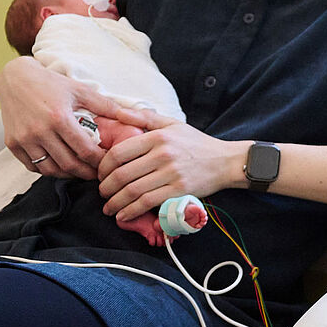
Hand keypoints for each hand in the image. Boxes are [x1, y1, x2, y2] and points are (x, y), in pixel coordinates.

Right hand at [0, 56, 150, 180]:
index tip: (109, 163)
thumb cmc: (51, 83)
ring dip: (67, 174)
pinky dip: (47, 170)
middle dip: (87, 173)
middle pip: (68, 164)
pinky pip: (32, 166)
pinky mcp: (12, 144)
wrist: (15, 79)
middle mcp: (40, 131)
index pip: (85, 150)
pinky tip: (59, 166)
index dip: (100, 161)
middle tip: (98, 174)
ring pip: (49, 169)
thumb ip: (105, 105)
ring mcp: (24, 139)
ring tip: (80, 171)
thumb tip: (130, 116)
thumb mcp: (80, 90)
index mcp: (59, 118)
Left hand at [97, 117, 242, 223]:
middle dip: (106, 188)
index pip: (119, 152)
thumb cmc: (197, 143)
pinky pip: (148, 202)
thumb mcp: (173, 124)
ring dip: (115, 203)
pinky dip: (131, 211)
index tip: (100, 174)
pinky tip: (123, 214)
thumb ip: (144, 117)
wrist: (226, 161)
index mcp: (158, 137)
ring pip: (133, 191)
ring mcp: (171, 173)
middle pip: (122, 174)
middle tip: (102, 193)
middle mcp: (163, 154)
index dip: (103, 167)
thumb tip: (117, 112)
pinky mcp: (179, 190)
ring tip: (109, 207)